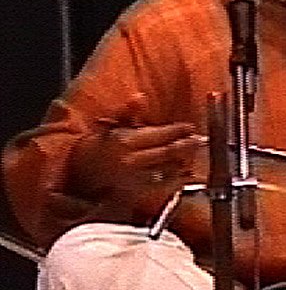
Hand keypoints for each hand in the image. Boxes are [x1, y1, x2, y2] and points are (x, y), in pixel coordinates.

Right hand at [70, 93, 207, 206]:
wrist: (81, 176)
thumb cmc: (99, 147)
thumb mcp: (111, 126)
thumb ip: (128, 113)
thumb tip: (139, 97)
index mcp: (126, 141)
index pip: (159, 135)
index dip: (177, 130)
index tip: (190, 127)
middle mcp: (132, 160)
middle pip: (166, 152)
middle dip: (186, 146)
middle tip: (199, 140)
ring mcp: (134, 179)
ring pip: (166, 169)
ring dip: (183, 161)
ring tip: (194, 153)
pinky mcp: (136, 193)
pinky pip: (160, 185)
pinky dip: (174, 178)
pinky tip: (183, 172)